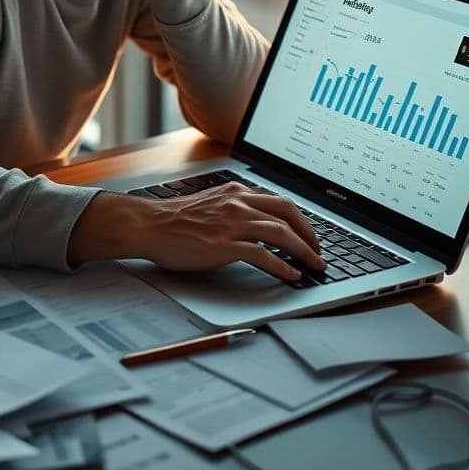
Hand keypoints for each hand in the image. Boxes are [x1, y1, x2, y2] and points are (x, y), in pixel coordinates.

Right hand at [67, 184, 323, 281]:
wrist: (149, 225)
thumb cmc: (175, 220)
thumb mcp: (211, 204)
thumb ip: (234, 209)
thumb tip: (256, 224)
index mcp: (236, 193)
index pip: (280, 202)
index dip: (302, 220)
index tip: (310, 236)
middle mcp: (238, 203)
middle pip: (288, 214)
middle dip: (310, 235)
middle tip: (319, 253)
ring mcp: (231, 223)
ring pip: (281, 233)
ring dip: (303, 252)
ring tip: (313, 267)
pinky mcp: (224, 245)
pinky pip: (263, 255)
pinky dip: (282, 266)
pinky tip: (291, 276)